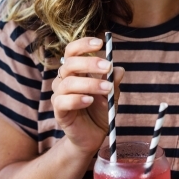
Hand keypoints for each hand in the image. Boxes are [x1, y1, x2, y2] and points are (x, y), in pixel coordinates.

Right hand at [51, 37, 123, 154]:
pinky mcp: (59, 111)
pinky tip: (90, 100)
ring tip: (107, 88)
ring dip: (90, 83)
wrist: (93, 136)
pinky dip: (77, 99)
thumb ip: (113, 81)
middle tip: (108, 66)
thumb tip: (119, 69)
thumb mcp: (111, 94)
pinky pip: (63, 102)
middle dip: (90, 63)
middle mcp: (64, 80)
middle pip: (70, 64)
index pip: (72, 51)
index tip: (100, 42)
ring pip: (68, 83)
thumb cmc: (100, 111)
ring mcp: (59, 95)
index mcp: (75, 71)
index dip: (83, 44)